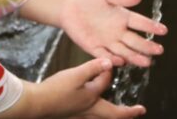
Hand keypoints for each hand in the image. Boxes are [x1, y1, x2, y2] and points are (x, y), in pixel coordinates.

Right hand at [0, 59, 145, 117]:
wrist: (37, 104)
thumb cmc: (56, 90)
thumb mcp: (76, 75)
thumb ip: (93, 68)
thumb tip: (109, 62)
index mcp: (92, 99)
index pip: (105, 83)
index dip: (108, 71)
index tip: (108, 63)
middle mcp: (89, 110)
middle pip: (114, 115)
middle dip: (128, 112)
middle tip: (140, 110)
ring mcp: (80, 115)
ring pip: (103, 117)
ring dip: (114, 115)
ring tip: (121, 113)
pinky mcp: (71, 116)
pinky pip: (90, 117)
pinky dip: (98, 115)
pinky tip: (93, 110)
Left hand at [59, 0, 165, 67]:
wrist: (68, 6)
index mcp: (124, 17)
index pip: (140, 23)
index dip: (151, 26)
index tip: (163, 30)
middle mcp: (118, 32)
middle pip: (135, 41)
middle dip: (147, 46)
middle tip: (159, 50)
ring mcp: (107, 41)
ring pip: (124, 51)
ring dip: (135, 57)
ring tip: (147, 62)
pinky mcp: (94, 48)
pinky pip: (104, 55)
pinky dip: (112, 59)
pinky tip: (121, 61)